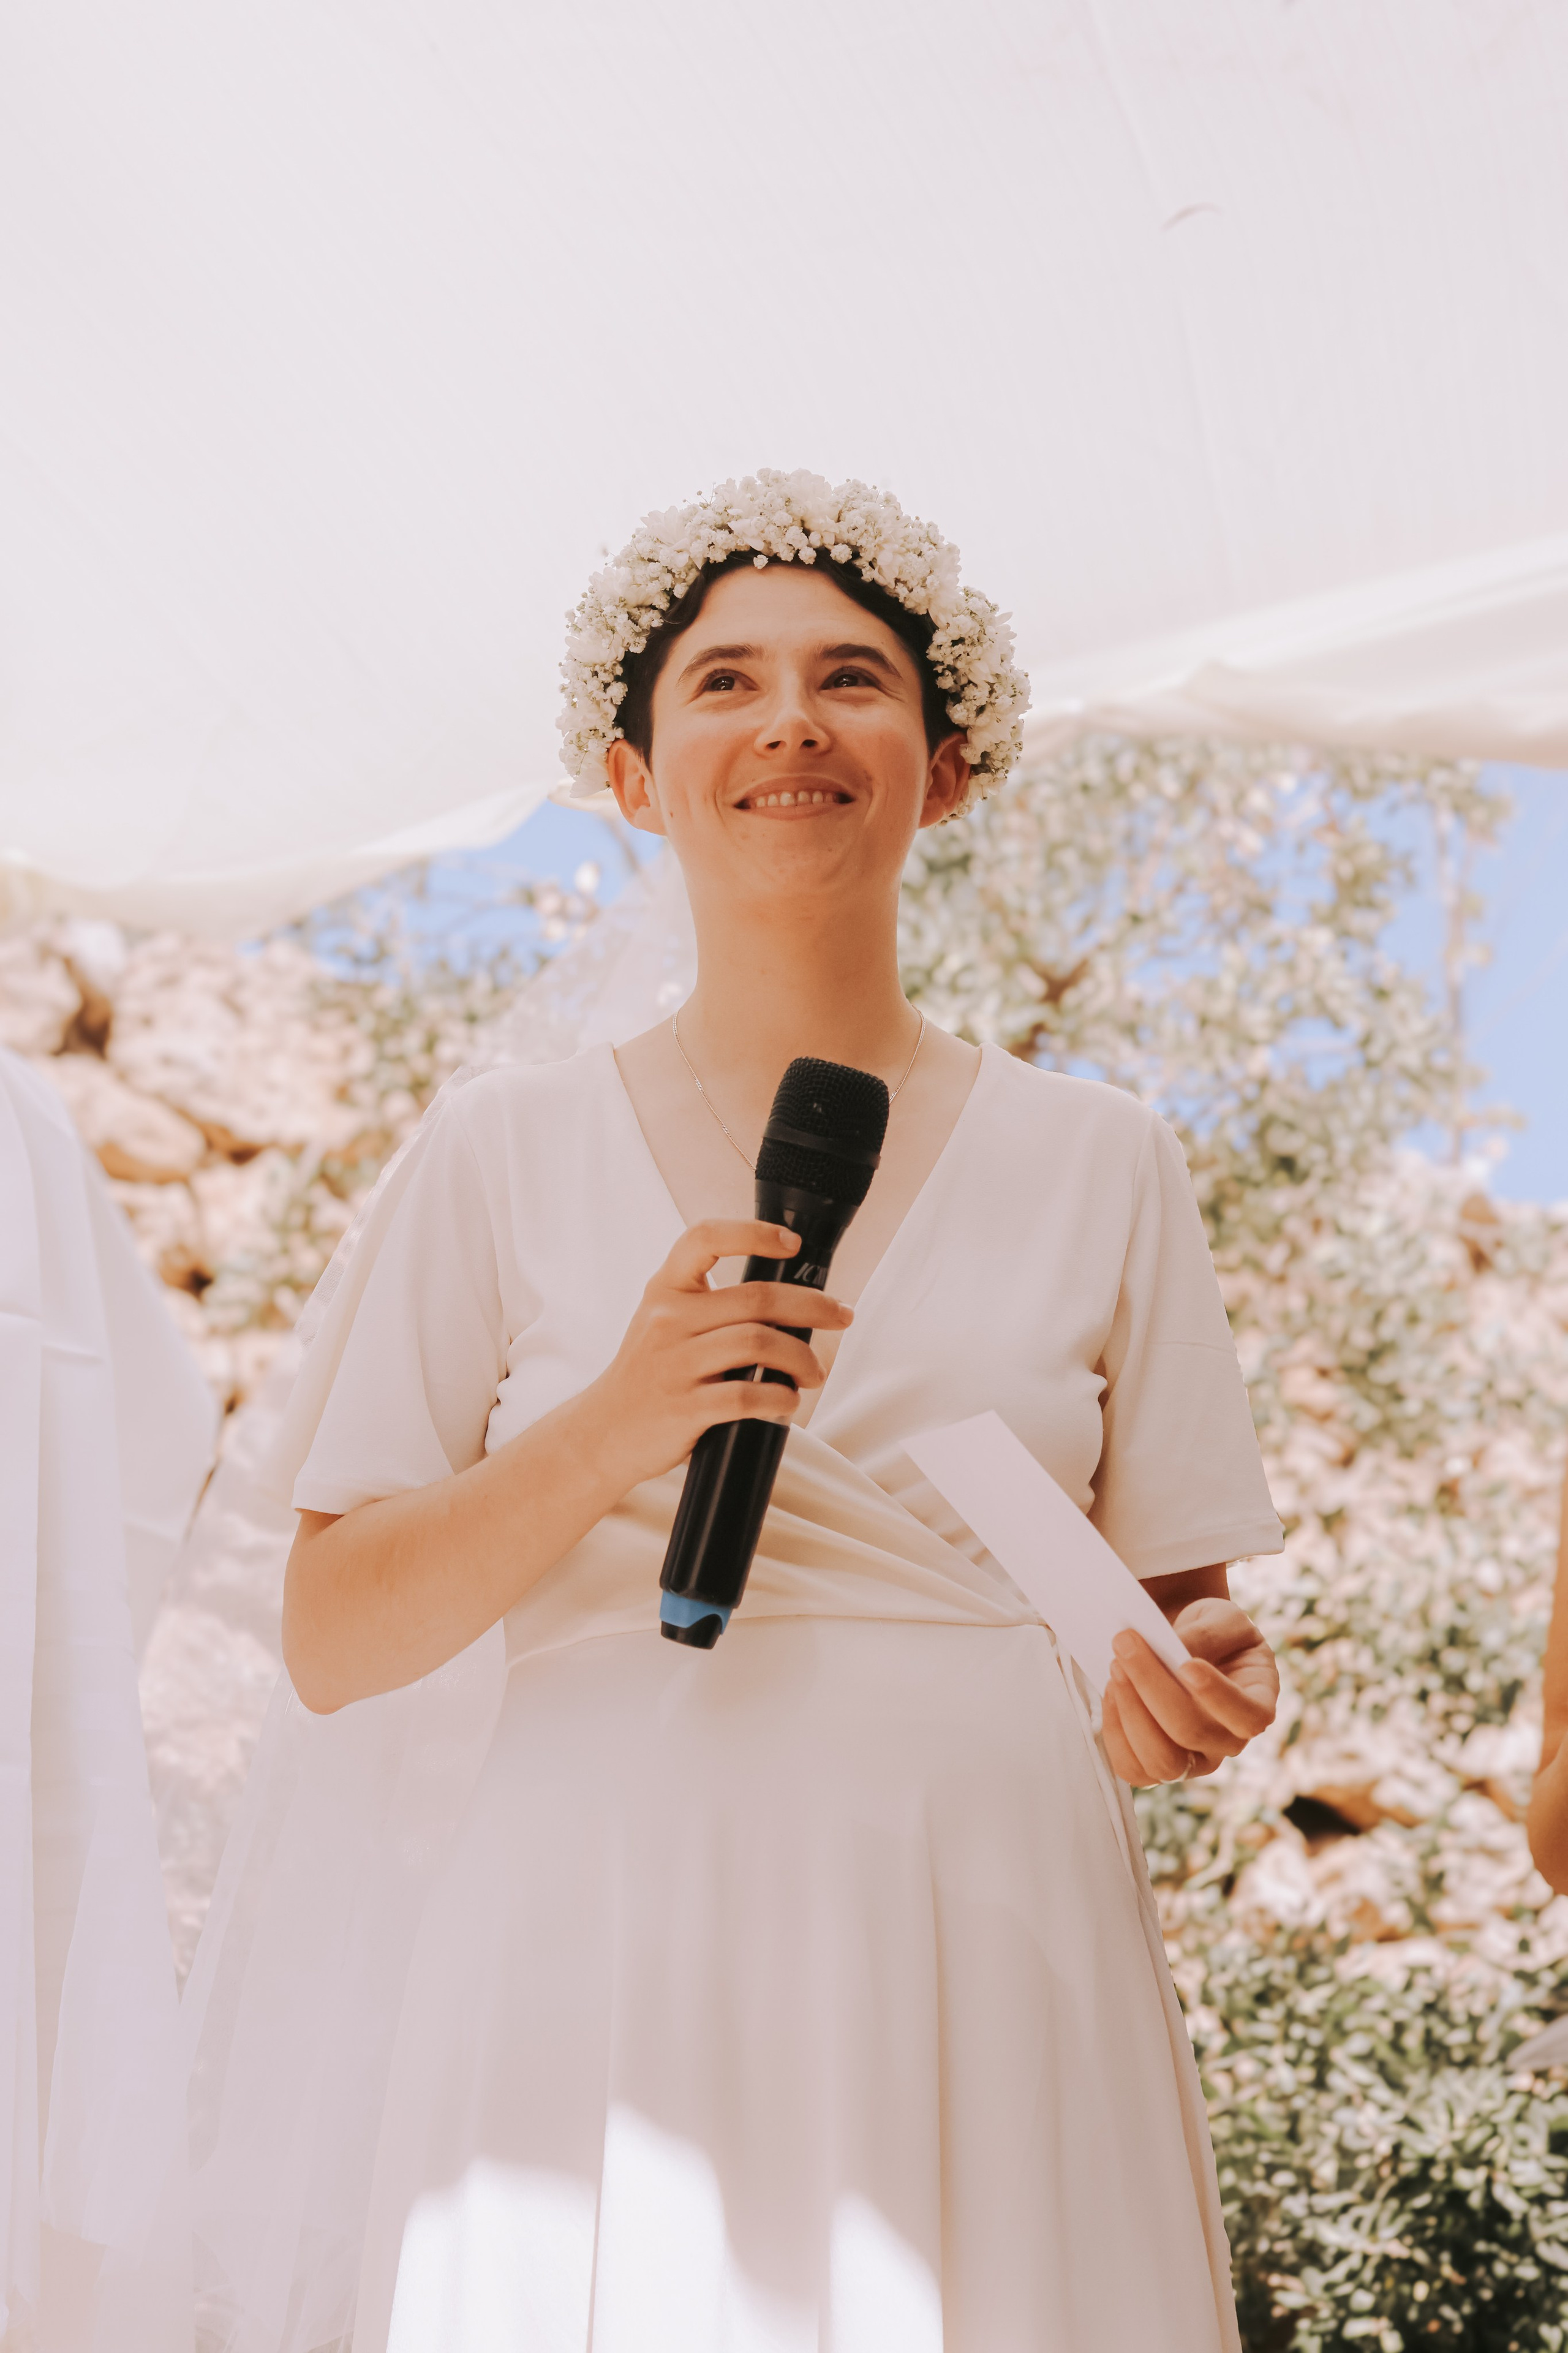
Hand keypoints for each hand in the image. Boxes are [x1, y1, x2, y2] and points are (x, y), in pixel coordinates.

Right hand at [577, 1218, 852, 1495]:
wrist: (604, 1431)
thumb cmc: (649, 1374)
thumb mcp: (663, 1322)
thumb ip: (709, 1304)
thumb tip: (790, 1300)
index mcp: (665, 1290)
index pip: (704, 1239)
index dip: (753, 1233)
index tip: (792, 1244)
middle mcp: (668, 1319)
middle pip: (757, 1297)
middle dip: (813, 1306)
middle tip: (841, 1316)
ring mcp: (675, 1364)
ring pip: (758, 1343)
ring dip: (802, 1358)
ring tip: (814, 1372)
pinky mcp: (685, 1408)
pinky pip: (747, 1396)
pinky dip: (779, 1398)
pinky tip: (787, 1400)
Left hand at [1100, 1598, 1278, 1785]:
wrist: (1185, 1643)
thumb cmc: (1212, 1631)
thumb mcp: (1222, 1618)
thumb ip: (1207, 1633)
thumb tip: (1176, 1650)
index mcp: (1257, 1703)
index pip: (1250, 1718)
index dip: (1219, 1697)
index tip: (1187, 1664)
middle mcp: (1228, 1742)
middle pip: (1192, 1732)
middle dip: (1152, 1685)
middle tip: (1125, 1642)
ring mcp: (1194, 1761)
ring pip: (1162, 1761)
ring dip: (1130, 1711)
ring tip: (1116, 1666)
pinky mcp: (1156, 1767)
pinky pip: (1133, 1768)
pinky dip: (1115, 1730)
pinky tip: (1111, 1690)